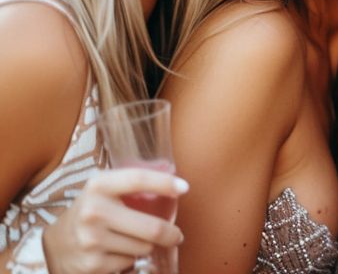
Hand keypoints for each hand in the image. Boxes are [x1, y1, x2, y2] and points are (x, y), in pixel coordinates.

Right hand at [41, 168, 187, 273]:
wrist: (55, 245)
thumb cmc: (92, 211)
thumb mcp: (105, 189)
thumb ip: (134, 181)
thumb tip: (172, 172)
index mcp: (98, 186)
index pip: (138, 179)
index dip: (165, 183)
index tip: (185, 188)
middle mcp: (93, 211)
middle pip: (152, 227)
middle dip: (171, 234)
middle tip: (176, 235)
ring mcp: (92, 240)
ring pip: (144, 247)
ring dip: (147, 246)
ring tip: (134, 240)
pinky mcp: (93, 264)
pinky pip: (130, 262)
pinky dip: (131, 259)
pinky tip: (118, 252)